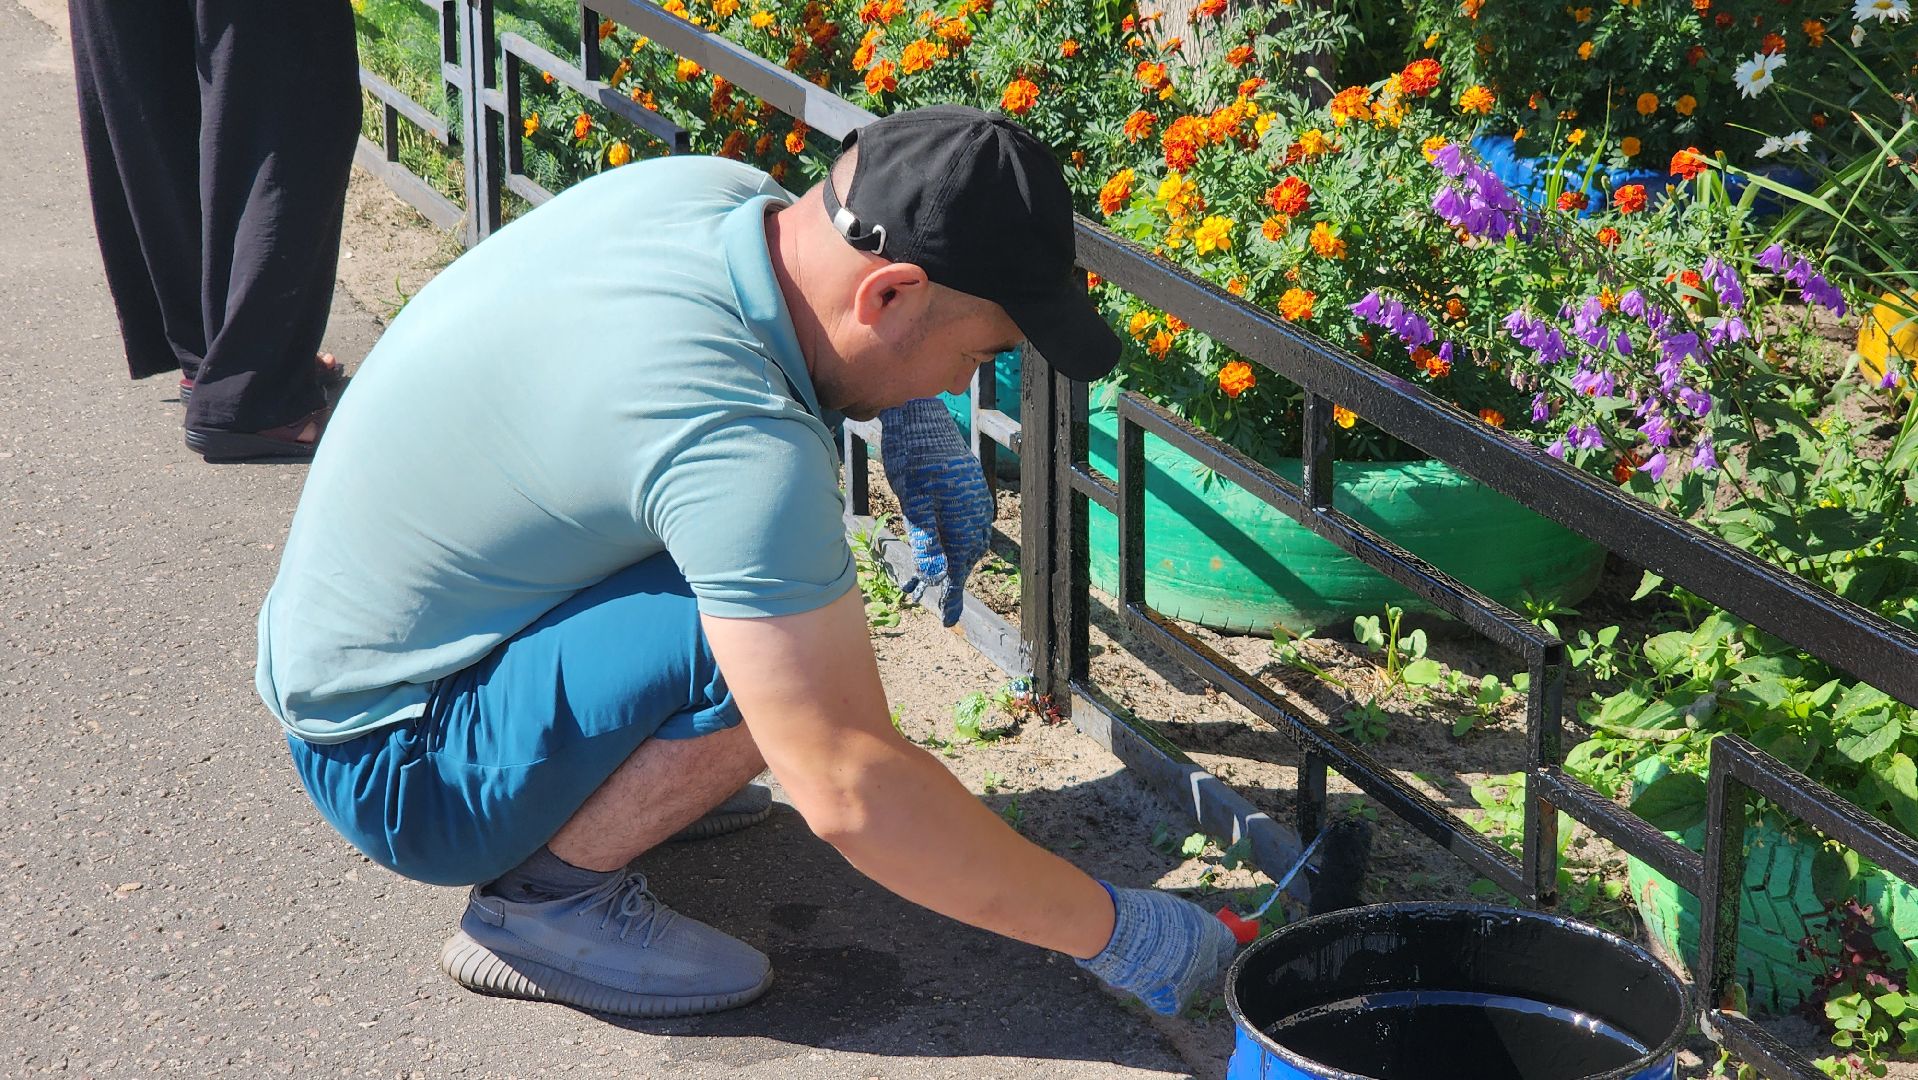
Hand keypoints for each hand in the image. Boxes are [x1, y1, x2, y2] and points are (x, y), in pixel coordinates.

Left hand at [879, 399, 991, 626]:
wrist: (921, 420)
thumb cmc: (913, 459)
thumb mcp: (914, 502)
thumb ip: (926, 539)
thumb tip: (936, 575)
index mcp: (963, 518)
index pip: (958, 567)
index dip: (952, 595)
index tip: (948, 622)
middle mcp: (975, 512)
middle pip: (964, 558)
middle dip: (948, 580)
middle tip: (925, 597)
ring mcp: (974, 499)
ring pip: (965, 541)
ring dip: (949, 561)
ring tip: (925, 578)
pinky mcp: (967, 490)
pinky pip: (965, 524)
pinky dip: (951, 540)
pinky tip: (939, 543)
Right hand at [1076, 883, 1238, 1015]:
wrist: (1118, 932)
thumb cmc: (1143, 913)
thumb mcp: (1175, 909)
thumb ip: (1192, 923)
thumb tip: (1199, 928)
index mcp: (1211, 935)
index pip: (1227, 944)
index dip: (1216, 942)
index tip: (1207, 941)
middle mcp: (1206, 960)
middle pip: (1210, 965)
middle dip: (1199, 959)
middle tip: (1176, 951)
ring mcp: (1189, 982)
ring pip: (1191, 983)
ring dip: (1179, 975)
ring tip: (1155, 961)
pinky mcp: (1170, 1000)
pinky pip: (1172, 1000)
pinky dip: (1162, 993)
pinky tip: (1148, 978)